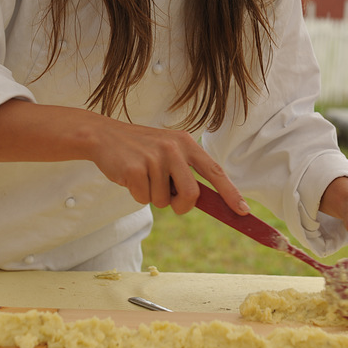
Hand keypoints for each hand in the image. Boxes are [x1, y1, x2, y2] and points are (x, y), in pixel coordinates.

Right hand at [0, 100, 249, 216]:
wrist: (104, 136)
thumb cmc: (140, 149)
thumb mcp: (167, 151)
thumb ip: (186, 171)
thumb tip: (203, 200)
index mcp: (187, 143)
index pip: (215, 171)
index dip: (231, 193)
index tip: (243, 212)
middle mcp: (174, 148)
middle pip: (191, 195)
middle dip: (181, 206)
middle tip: (170, 199)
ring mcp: (154, 157)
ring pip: (164, 201)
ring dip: (152, 196)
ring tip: (142, 176)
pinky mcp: (135, 168)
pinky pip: (143, 198)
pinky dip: (136, 194)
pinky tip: (129, 176)